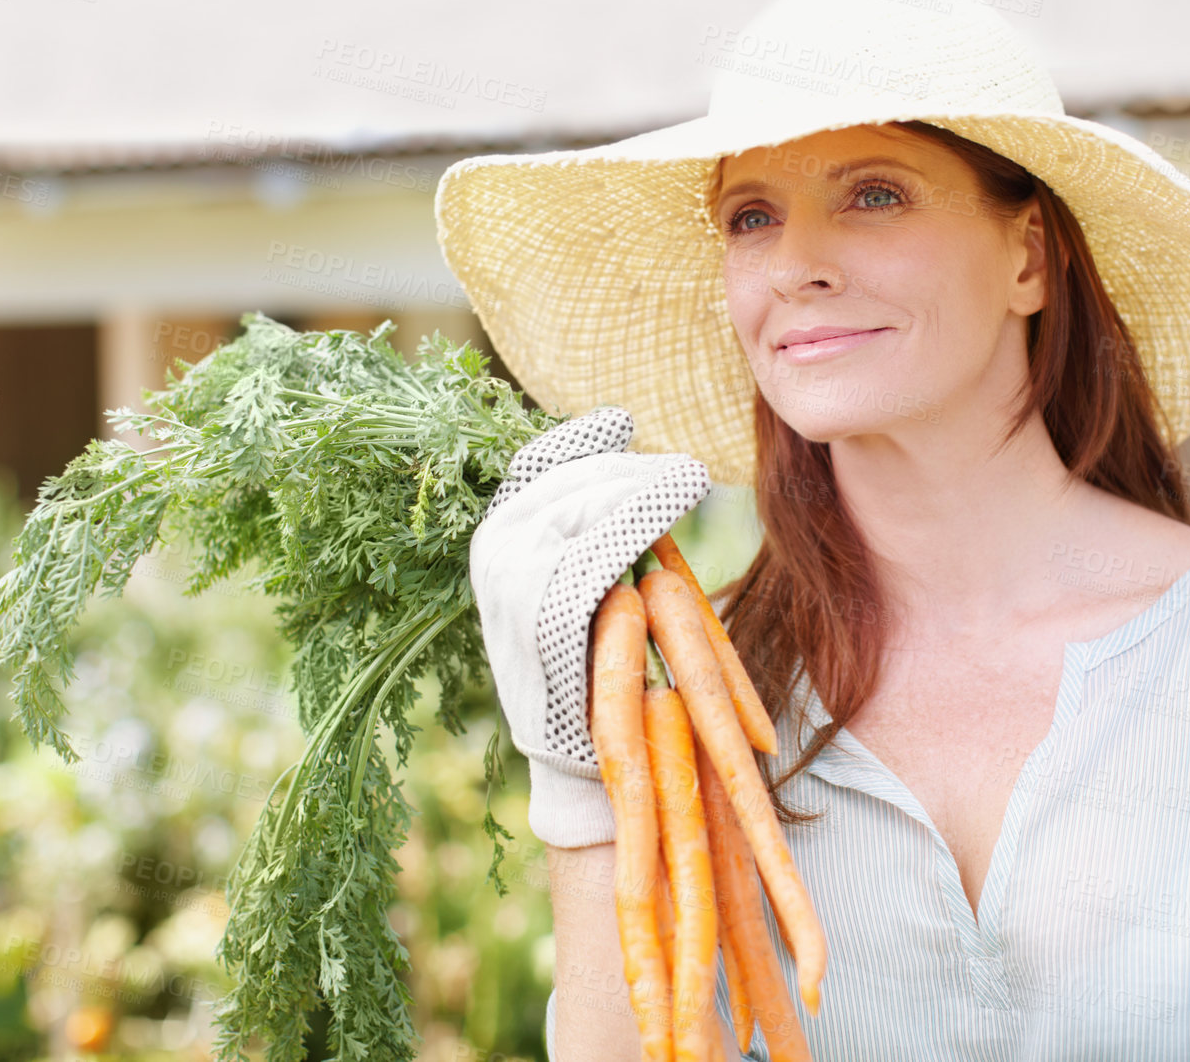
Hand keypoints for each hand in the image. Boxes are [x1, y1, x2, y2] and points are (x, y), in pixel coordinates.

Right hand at [470, 407, 709, 847]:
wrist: (582, 764)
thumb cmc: (596, 674)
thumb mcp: (579, 589)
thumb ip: (592, 530)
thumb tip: (630, 460)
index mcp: (497, 539)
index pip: (539, 461)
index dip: (584, 440)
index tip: (624, 424)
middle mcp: (496, 548)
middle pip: (575, 476)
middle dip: (634, 469)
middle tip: (686, 470)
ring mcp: (516, 574)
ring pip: (594, 500)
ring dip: (649, 484)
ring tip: (692, 478)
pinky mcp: (549, 605)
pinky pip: (608, 540)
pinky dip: (649, 510)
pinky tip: (685, 493)